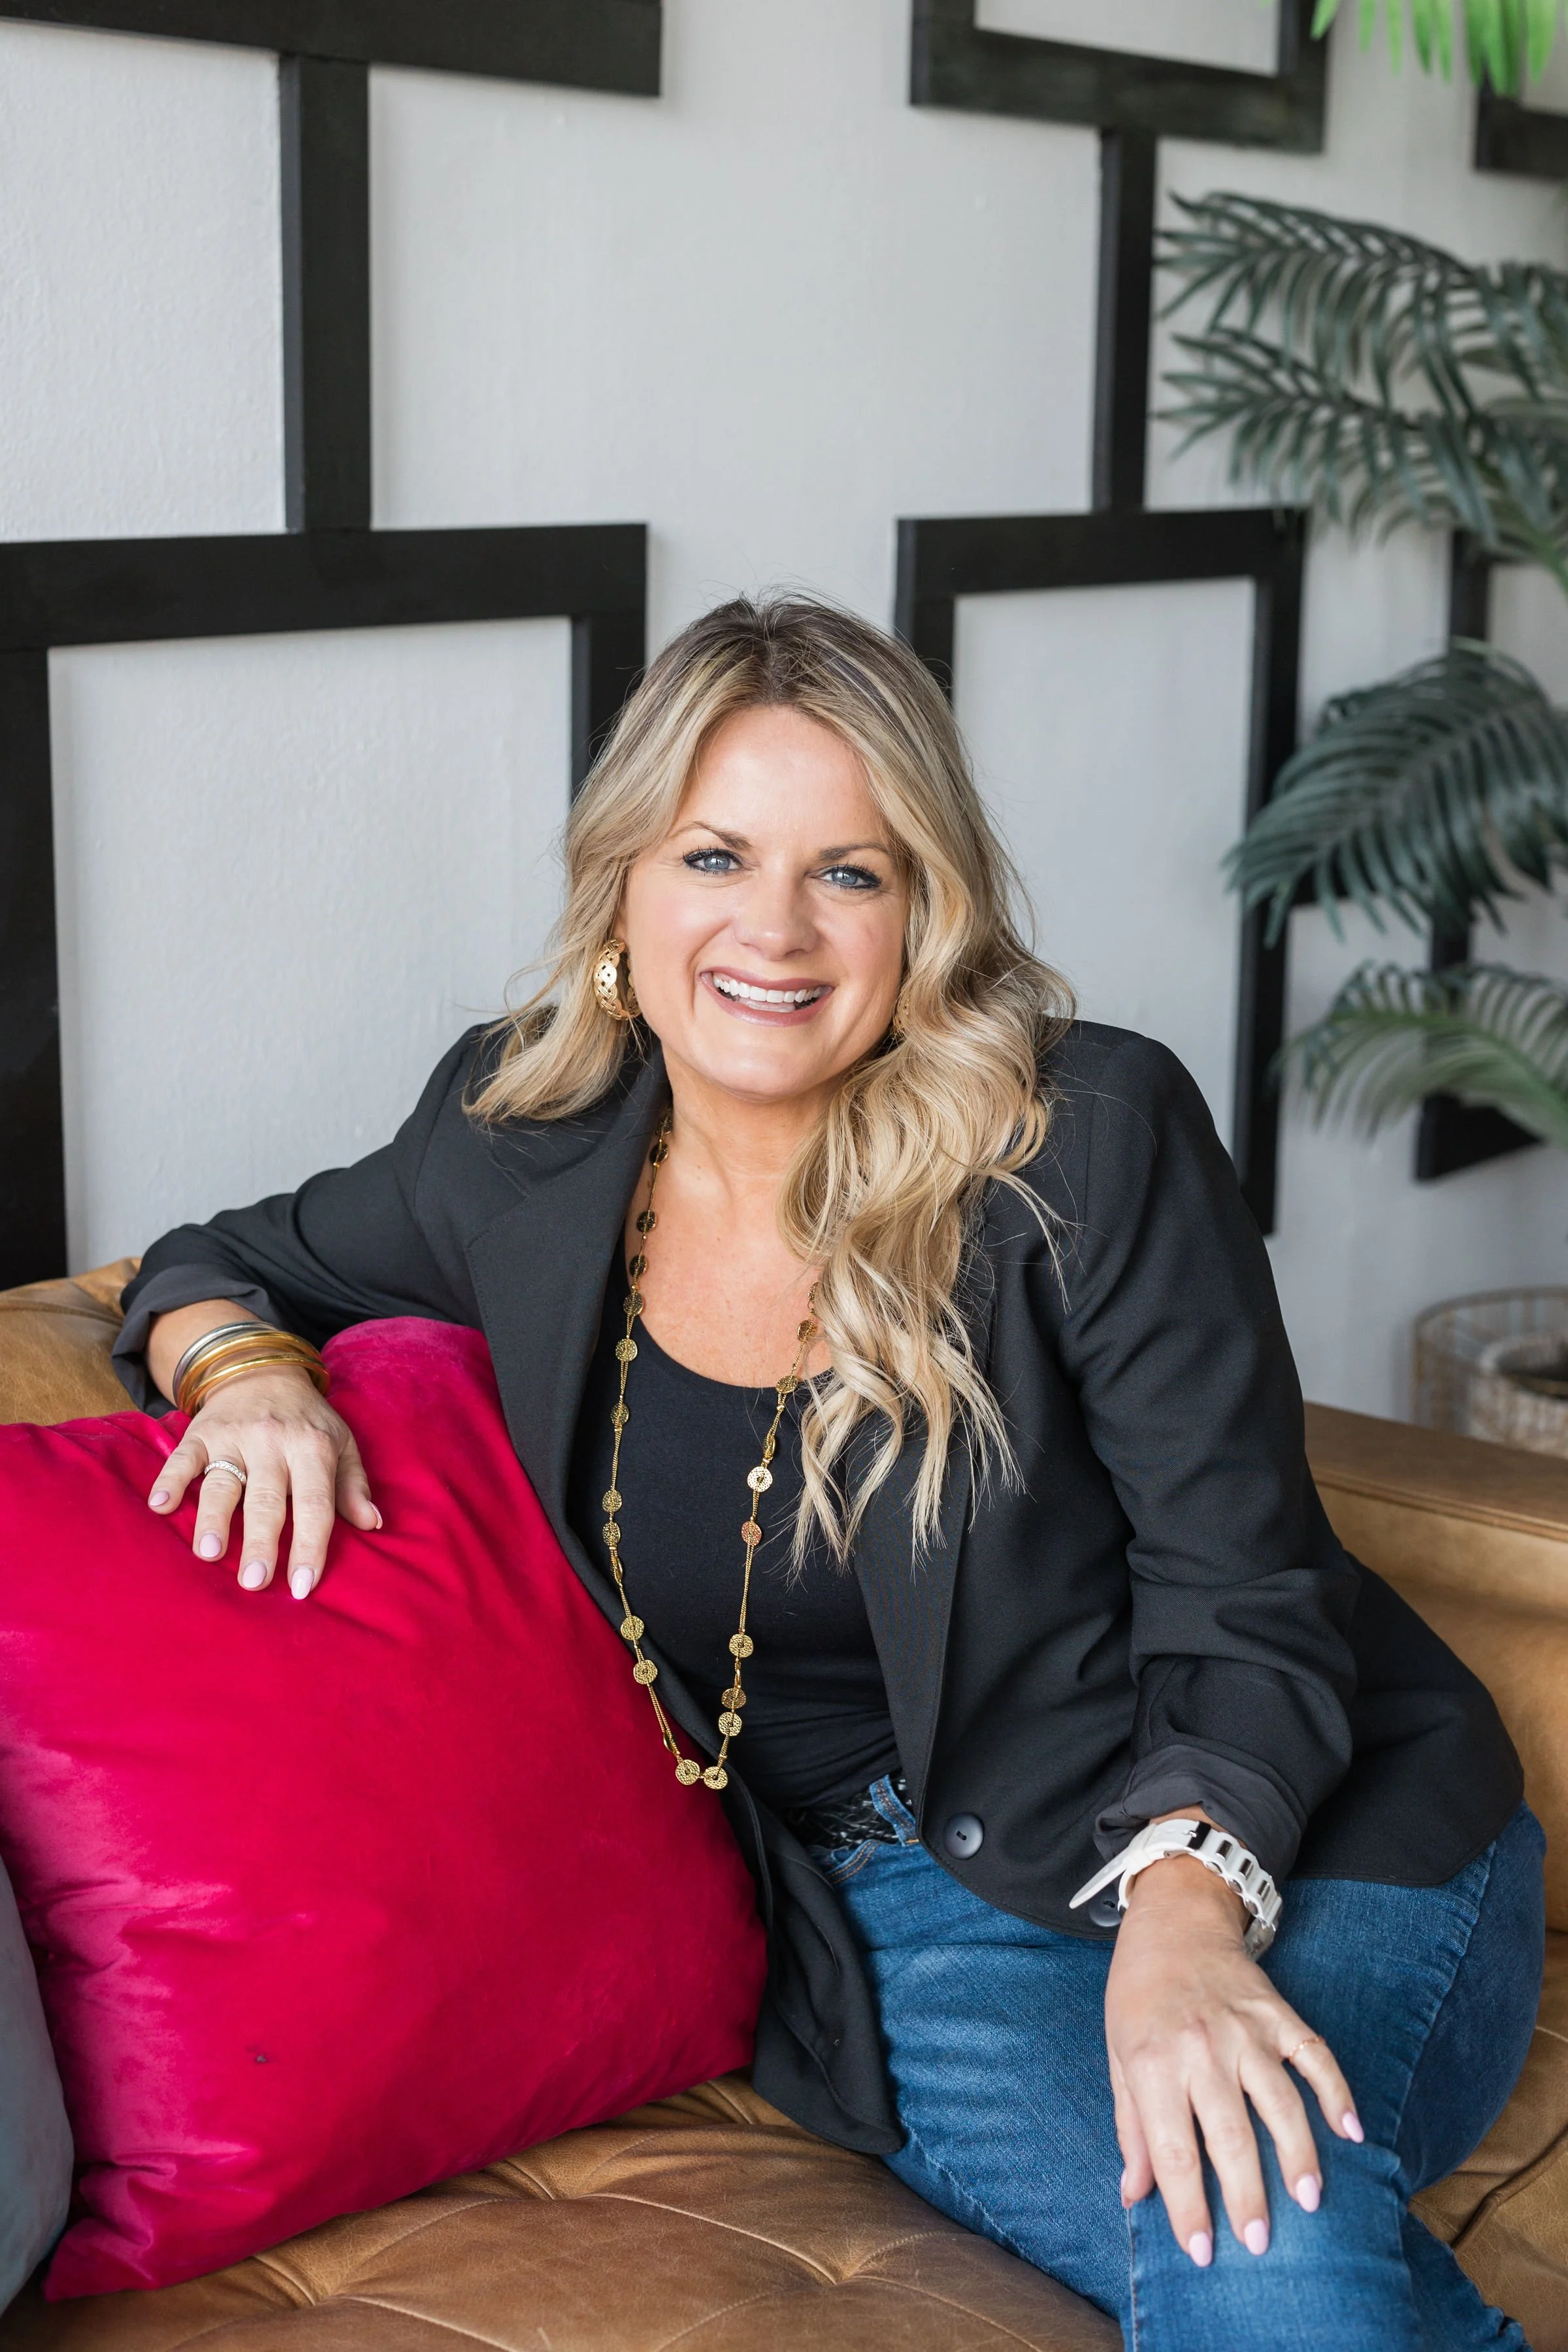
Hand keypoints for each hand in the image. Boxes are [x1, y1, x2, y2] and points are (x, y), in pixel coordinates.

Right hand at [147, 1365, 379, 1597]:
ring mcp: (234, 1436)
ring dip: (214, 1518)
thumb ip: (353, 1486)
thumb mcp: (341, 1443)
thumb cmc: (307, 1420)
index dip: (309, 1545)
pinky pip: (183, 1457)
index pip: (315, 1503)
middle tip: (255, 1582)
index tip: (301, 1586)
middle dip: (261, 1541)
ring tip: (209, 1553)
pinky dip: (170, 1480)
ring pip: (222, 1481)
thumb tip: (372, 1524)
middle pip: (267, 1499)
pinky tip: (160, 1505)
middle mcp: (273, 1441)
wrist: (262, 1369)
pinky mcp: (201, 1432)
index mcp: (313, 1447)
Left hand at [1105, 1843, 1361, 2265]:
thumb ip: (1131, 2127)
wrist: (1173, 1921)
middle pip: (1229, 2133)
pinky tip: (1353, 2130)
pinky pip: (1314, 2055)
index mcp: (1153, 2061)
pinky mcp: (1278, 2012)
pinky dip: (1336, 2091)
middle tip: (1259, 2242)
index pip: (1172, 2148)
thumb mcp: (1118, 2056)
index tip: (1200, 2252)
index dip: (1187, 2204)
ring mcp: (1245, 2028)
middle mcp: (1201, 2046)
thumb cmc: (1137, 1996)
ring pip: (1279, 2100)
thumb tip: (1135, 2196)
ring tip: (1311, 2201)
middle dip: (1246, 2194)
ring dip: (1298, 2154)